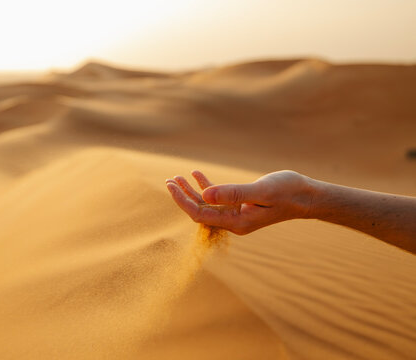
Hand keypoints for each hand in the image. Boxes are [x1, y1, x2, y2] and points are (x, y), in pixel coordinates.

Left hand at [165, 170, 314, 234]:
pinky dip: (206, 186)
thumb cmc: (287, 192)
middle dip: (183, 196)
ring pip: (207, 204)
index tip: (171, 186)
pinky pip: (218, 198)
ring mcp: (236, 214)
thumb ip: (233, 193)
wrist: (307, 196)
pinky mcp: (241, 205)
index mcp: (236, 222)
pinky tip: (196, 174)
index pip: (201, 214)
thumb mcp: (260, 191)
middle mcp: (233, 222)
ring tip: (176, 177)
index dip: (183, 201)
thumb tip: (204, 196)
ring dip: (192, 191)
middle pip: (200, 211)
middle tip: (169, 181)